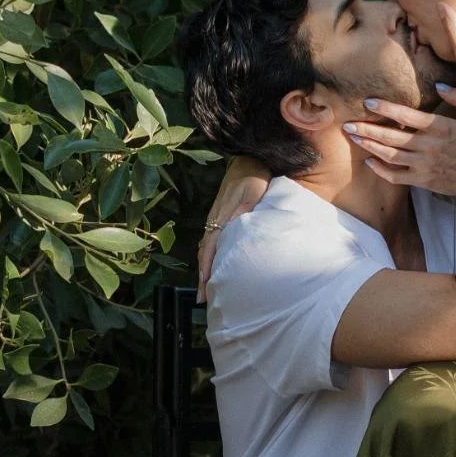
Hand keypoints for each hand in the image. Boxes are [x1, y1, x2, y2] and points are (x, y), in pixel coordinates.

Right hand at [197, 158, 268, 295]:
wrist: (250, 158)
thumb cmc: (254, 176)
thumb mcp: (250, 192)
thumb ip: (242, 211)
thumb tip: (232, 231)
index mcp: (221, 219)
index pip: (210, 248)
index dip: (207, 267)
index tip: (205, 286)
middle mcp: (215, 221)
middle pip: (204, 253)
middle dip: (202, 275)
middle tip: (202, 298)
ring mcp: (217, 219)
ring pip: (206, 248)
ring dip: (204, 267)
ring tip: (205, 287)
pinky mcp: (221, 217)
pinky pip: (211, 241)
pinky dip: (209, 256)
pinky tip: (212, 264)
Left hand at [344, 85, 455, 199]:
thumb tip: (440, 86)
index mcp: (441, 128)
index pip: (407, 116)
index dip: (386, 108)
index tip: (368, 102)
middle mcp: (429, 146)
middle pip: (391, 136)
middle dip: (367, 128)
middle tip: (347, 123)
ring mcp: (424, 165)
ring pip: (389, 155)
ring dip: (369, 145)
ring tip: (353, 136)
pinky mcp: (423, 180)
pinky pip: (396, 176)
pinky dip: (381, 170)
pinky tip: (369, 162)